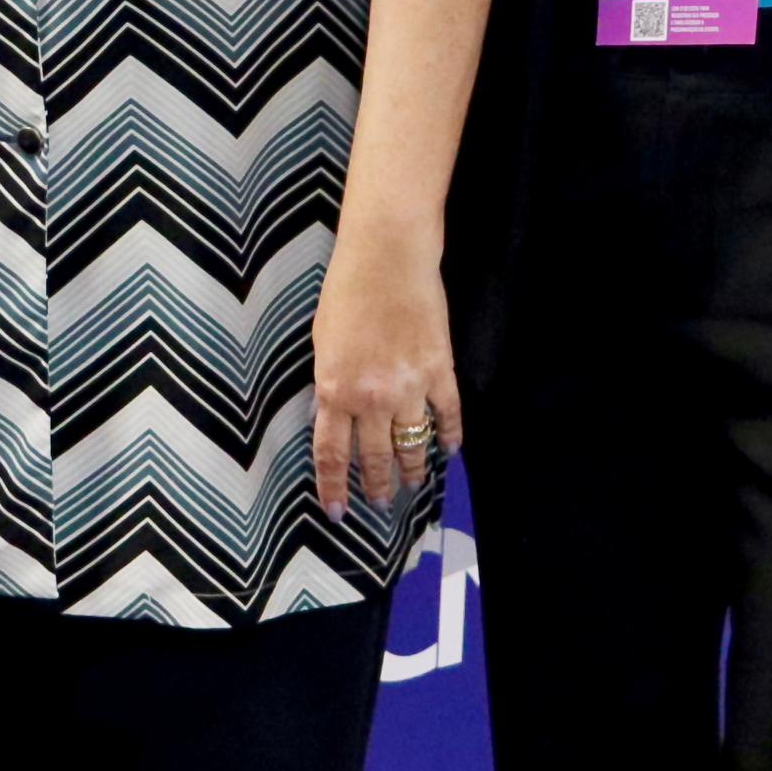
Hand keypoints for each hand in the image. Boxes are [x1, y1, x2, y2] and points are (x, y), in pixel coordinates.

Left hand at [310, 220, 461, 516]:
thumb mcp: (321, 342)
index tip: (336, 511)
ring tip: (413, 485)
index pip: (331, 452)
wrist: (387, 258)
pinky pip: (447, 415)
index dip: (333, 487)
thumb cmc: (345, 292)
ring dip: (412, 470)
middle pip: (374, 456)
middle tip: (379, 503)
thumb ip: (330, 383)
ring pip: (412, 444)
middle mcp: (370, 398)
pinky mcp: (440, 372)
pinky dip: (450, 436)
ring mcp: (408, 388)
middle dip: (375, 485)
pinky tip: (449, 452)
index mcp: (334, 390)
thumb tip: (334, 416)